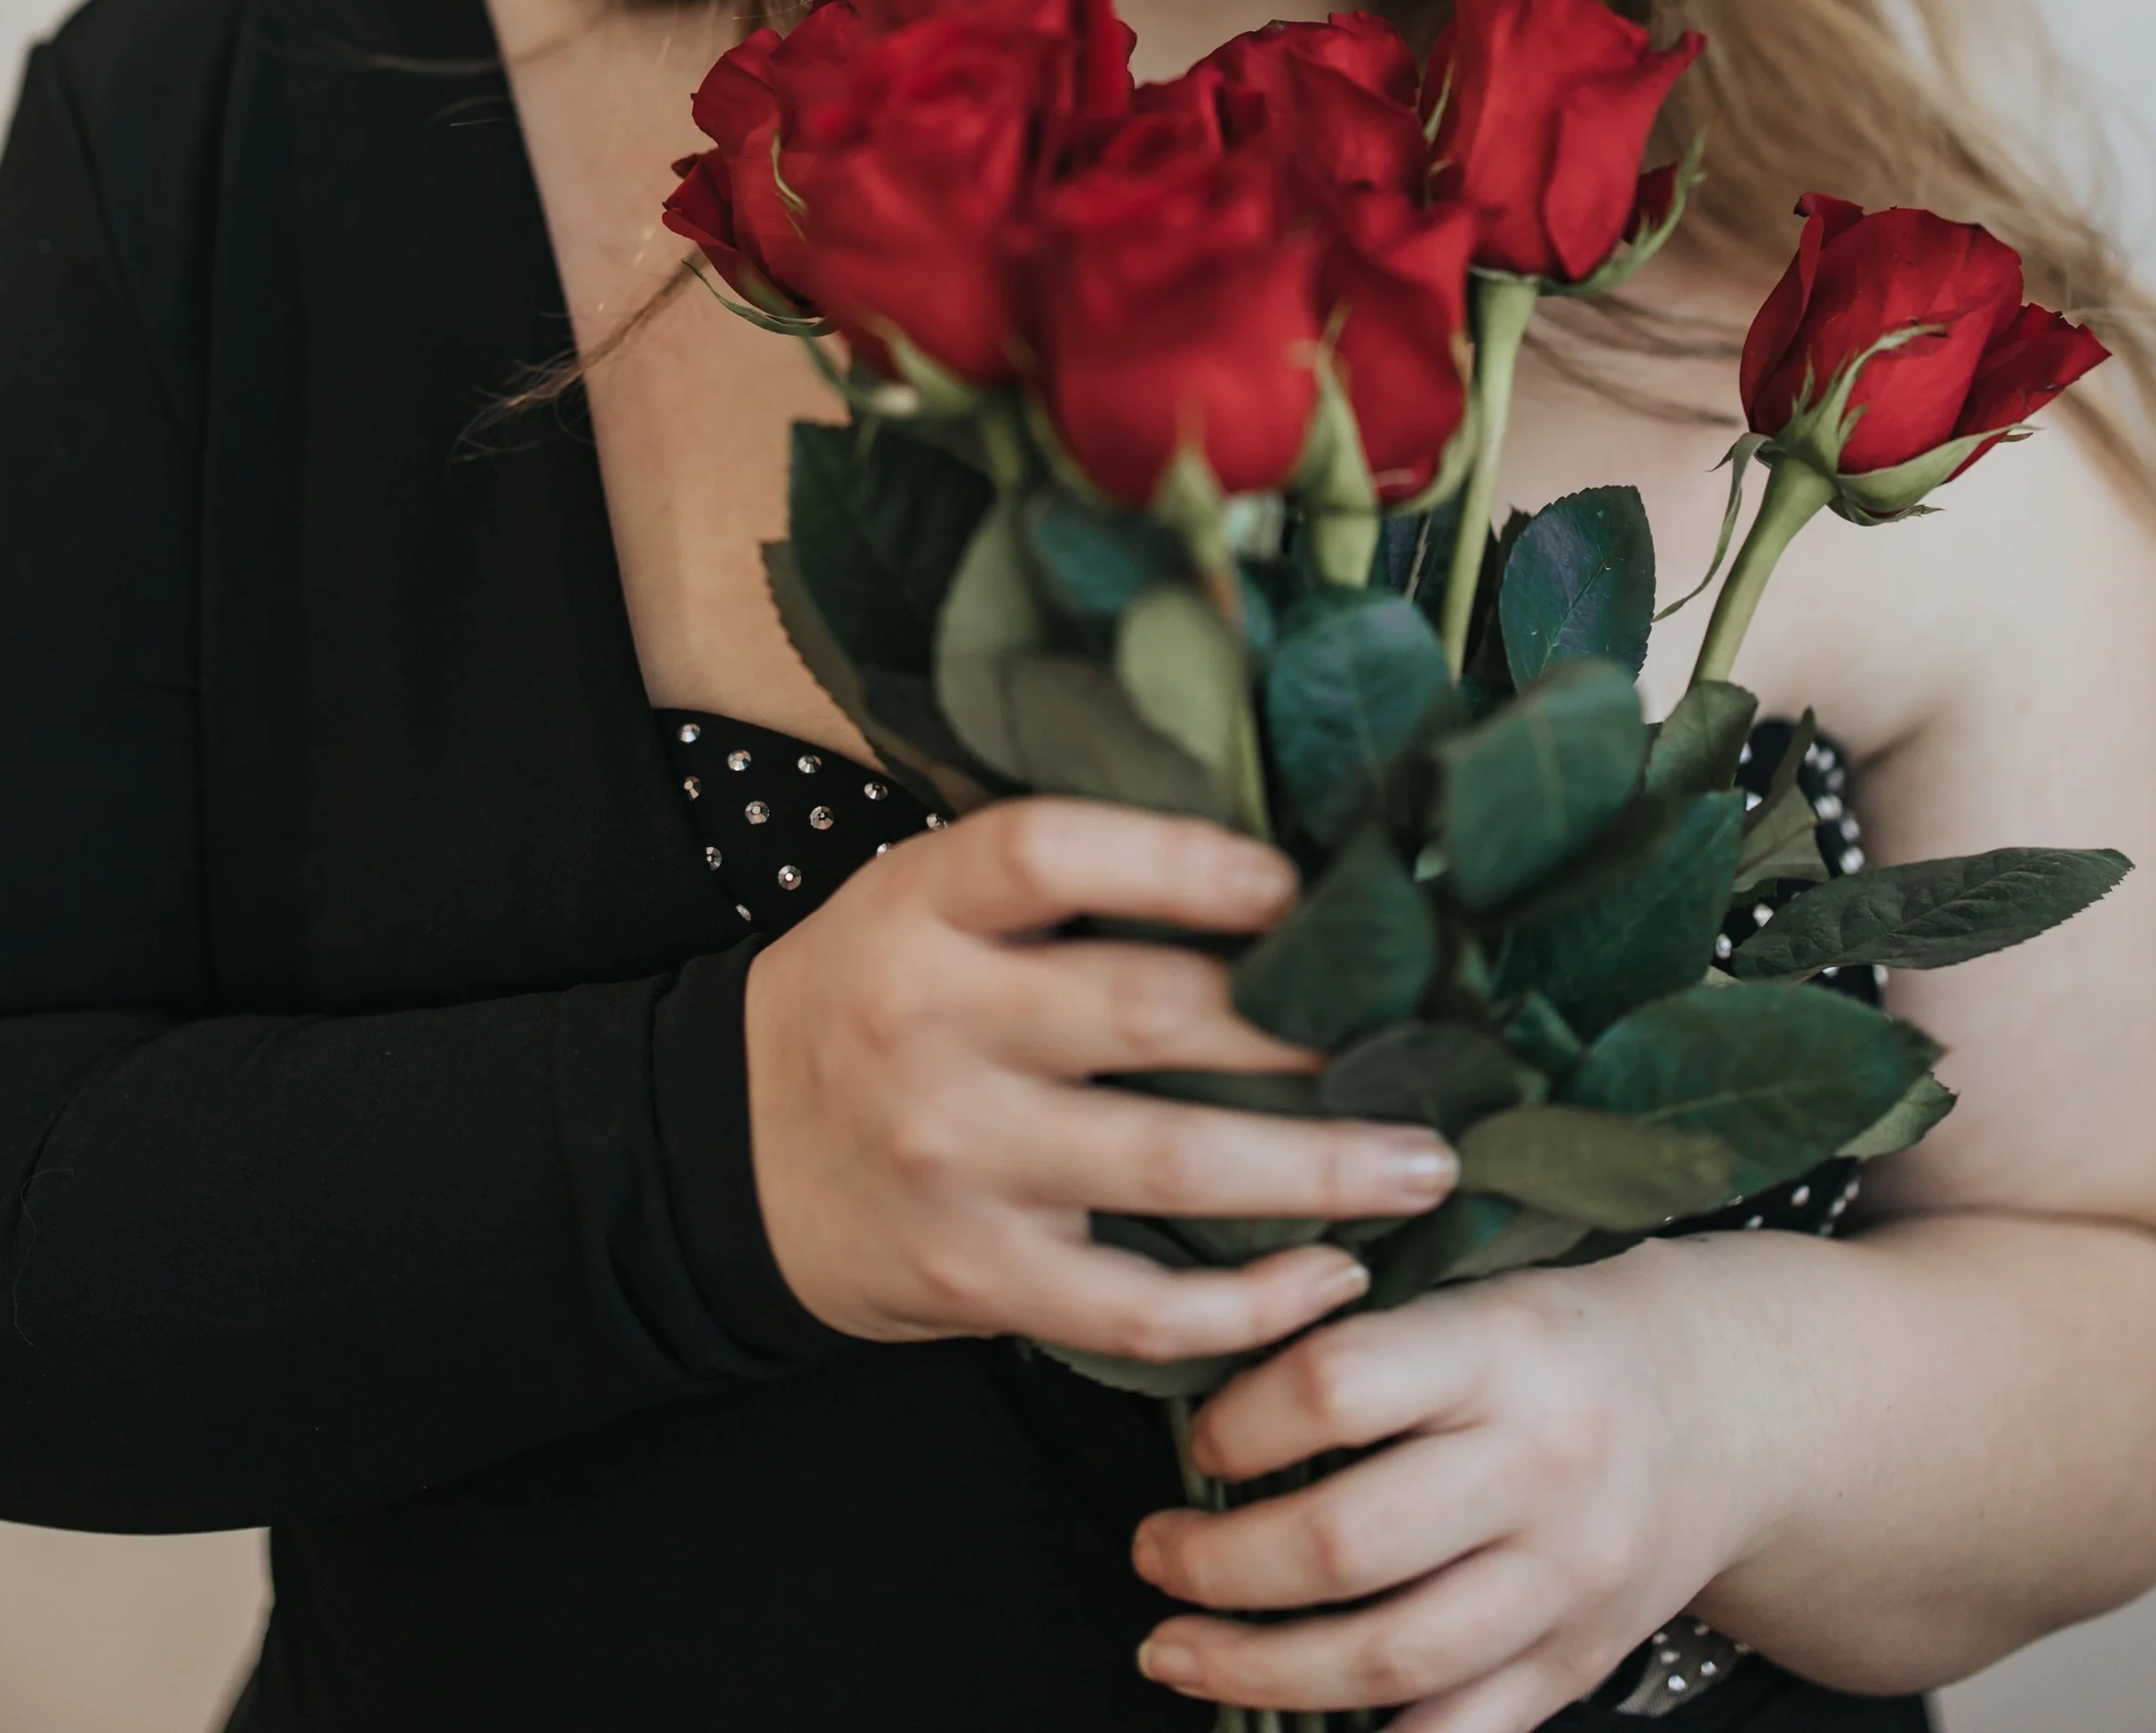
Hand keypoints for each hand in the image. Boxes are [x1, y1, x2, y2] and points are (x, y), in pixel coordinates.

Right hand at [743, 794, 1458, 1357]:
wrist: (727, 1158)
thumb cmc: (878, 996)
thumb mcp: (928, 899)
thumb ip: (1063, 876)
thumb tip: (1275, 851)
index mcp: (921, 906)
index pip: (1049, 849)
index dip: (1180, 859)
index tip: (1299, 880)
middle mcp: (932, 1024)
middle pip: (1145, 1012)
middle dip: (1305, 1028)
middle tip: (1429, 1035)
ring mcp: (955, 1161)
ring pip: (1170, 1165)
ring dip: (1320, 1169)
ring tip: (1425, 1163)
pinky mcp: (977, 1278)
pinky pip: (1138, 1306)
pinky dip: (1250, 1303)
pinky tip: (1332, 1275)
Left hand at [1130, 1246, 1768, 1731]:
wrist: (1728, 1405)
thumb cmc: (1561, 1343)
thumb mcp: (1476, 1297)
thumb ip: (1367, 1350)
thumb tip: (1209, 1407)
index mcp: (1501, 1351)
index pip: (1338, 1385)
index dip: (1241, 1422)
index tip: (1200, 1437)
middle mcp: (1540, 1467)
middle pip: (1346, 1543)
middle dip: (1220, 1565)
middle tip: (1156, 1554)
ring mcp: (1567, 1580)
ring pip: (1390, 1659)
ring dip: (1259, 1668)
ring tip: (1178, 1649)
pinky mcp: (1580, 1661)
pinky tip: (1292, 1725)